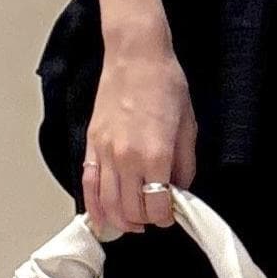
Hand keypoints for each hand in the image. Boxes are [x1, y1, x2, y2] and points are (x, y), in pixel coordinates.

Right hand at [81, 47, 197, 234]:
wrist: (136, 56)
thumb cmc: (164, 82)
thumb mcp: (188, 124)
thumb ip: (185, 163)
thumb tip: (181, 188)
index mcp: (156, 154)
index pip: (158, 206)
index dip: (166, 217)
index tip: (171, 213)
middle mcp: (128, 159)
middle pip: (132, 211)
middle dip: (146, 220)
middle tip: (155, 216)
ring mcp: (106, 153)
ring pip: (108, 205)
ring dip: (121, 220)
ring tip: (134, 222)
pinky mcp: (91, 145)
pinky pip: (88, 186)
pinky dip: (94, 207)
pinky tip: (102, 217)